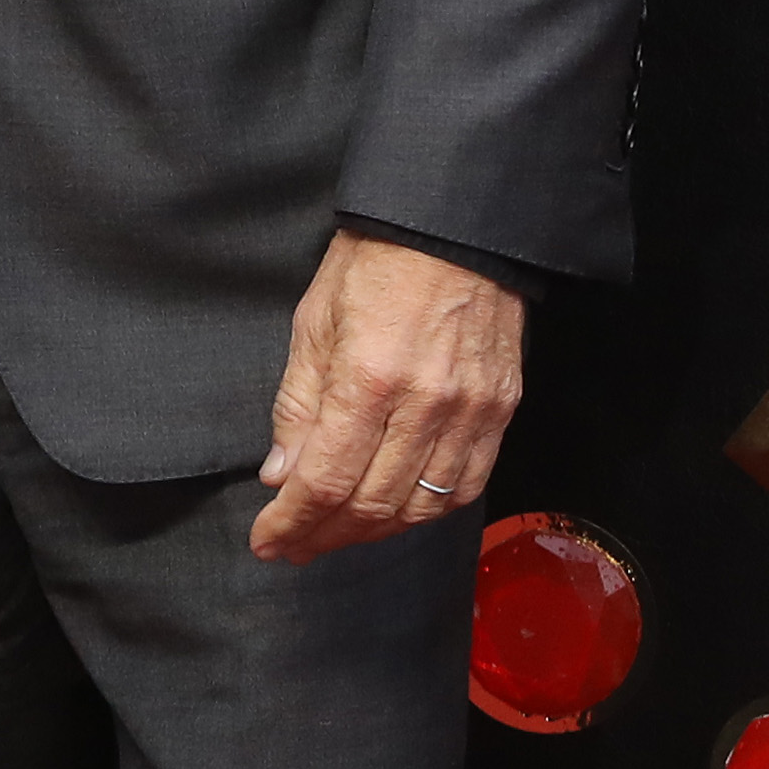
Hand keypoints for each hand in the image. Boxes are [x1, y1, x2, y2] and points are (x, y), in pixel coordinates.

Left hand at [250, 231, 521, 561]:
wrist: (452, 223)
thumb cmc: (376, 261)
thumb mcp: (314, 321)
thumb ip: (298, 405)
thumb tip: (281, 475)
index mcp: (368, 377)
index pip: (325, 481)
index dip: (292, 523)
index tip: (267, 540)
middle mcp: (425, 403)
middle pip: (371, 504)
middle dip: (324, 536)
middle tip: (294, 545)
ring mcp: (471, 409)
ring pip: (421, 506)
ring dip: (372, 531)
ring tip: (337, 534)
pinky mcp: (501, 408)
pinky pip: (466, 485)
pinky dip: (427, 510)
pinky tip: (397, 511)